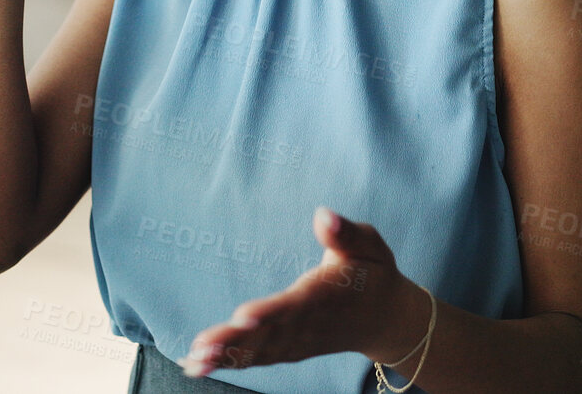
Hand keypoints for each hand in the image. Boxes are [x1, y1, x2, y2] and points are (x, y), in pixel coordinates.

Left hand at [180, 207, 429, 377]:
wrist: (386, 319)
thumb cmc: (373, 271)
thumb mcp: (370, 245)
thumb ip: (346, 233)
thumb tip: (324, 215)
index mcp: (330, 292)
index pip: (299, 303)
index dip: (272, 311)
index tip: (243, 316)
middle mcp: (312, 322)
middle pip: (271, 332)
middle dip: (236, 341)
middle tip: (202, 346)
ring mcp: (300, 340)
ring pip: (262, 350)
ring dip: (227, 356)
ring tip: (195, 360)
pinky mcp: (291, 350)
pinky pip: (259, 358)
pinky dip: (231, 362)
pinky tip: (198, 365)